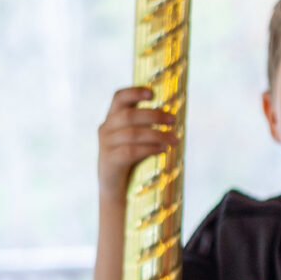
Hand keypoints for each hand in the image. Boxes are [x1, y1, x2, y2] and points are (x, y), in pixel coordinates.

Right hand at [97, 87, 176, 201]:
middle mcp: (106, 128)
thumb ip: (147, 126)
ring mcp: (106, 145)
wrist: (114, 187)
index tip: (153, 93)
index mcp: (112, 118)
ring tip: (174, 139)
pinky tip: (163, 149)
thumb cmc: (130, 159)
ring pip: (132, 134)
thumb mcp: (136, 138)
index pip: (119, 97)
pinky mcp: (109, 161)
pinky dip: (150, 149)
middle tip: (174, 120)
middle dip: (154, 115)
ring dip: (157, 134)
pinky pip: (131, 151)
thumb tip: (172, 117)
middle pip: (129, 115)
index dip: (135, 92)